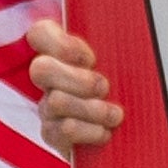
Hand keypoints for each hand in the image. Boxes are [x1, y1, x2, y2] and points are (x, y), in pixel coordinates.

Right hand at [30, 19, 122, 157]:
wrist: (128, 136)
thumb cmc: (123, 92)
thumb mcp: (118, 65)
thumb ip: (110, 50)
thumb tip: (126, 31)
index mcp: (61, 53)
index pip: (40, 33)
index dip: (62, 45)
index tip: (91, 59)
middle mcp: (49, 79)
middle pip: (41, 69)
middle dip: (78, 79)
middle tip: (104, 87)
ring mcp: (47, 106)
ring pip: (56, 101)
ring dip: (92, 109)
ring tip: (115, 115)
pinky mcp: (53, 134)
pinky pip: (64, 130)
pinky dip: (89, 132)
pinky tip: (105, 133)